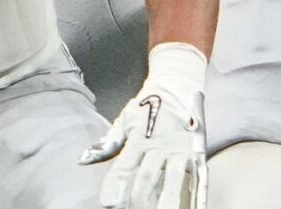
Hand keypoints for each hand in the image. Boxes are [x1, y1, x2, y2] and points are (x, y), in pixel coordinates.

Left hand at [80, 43, 207, 208]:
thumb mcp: (125, 120)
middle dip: (138, 198)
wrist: (177, 84)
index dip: (116, 185)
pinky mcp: (195, 153)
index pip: (125, 167)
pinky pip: (196, 177)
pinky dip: (195, 194)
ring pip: (173, 179)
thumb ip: (108, 143)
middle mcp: (159, 146)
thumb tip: (83, 159)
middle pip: (147, 177)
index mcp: (139, 139)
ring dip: (167, 200)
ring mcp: (178, 150)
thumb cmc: (149, 105)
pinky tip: (193, 206)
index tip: (109, 203)